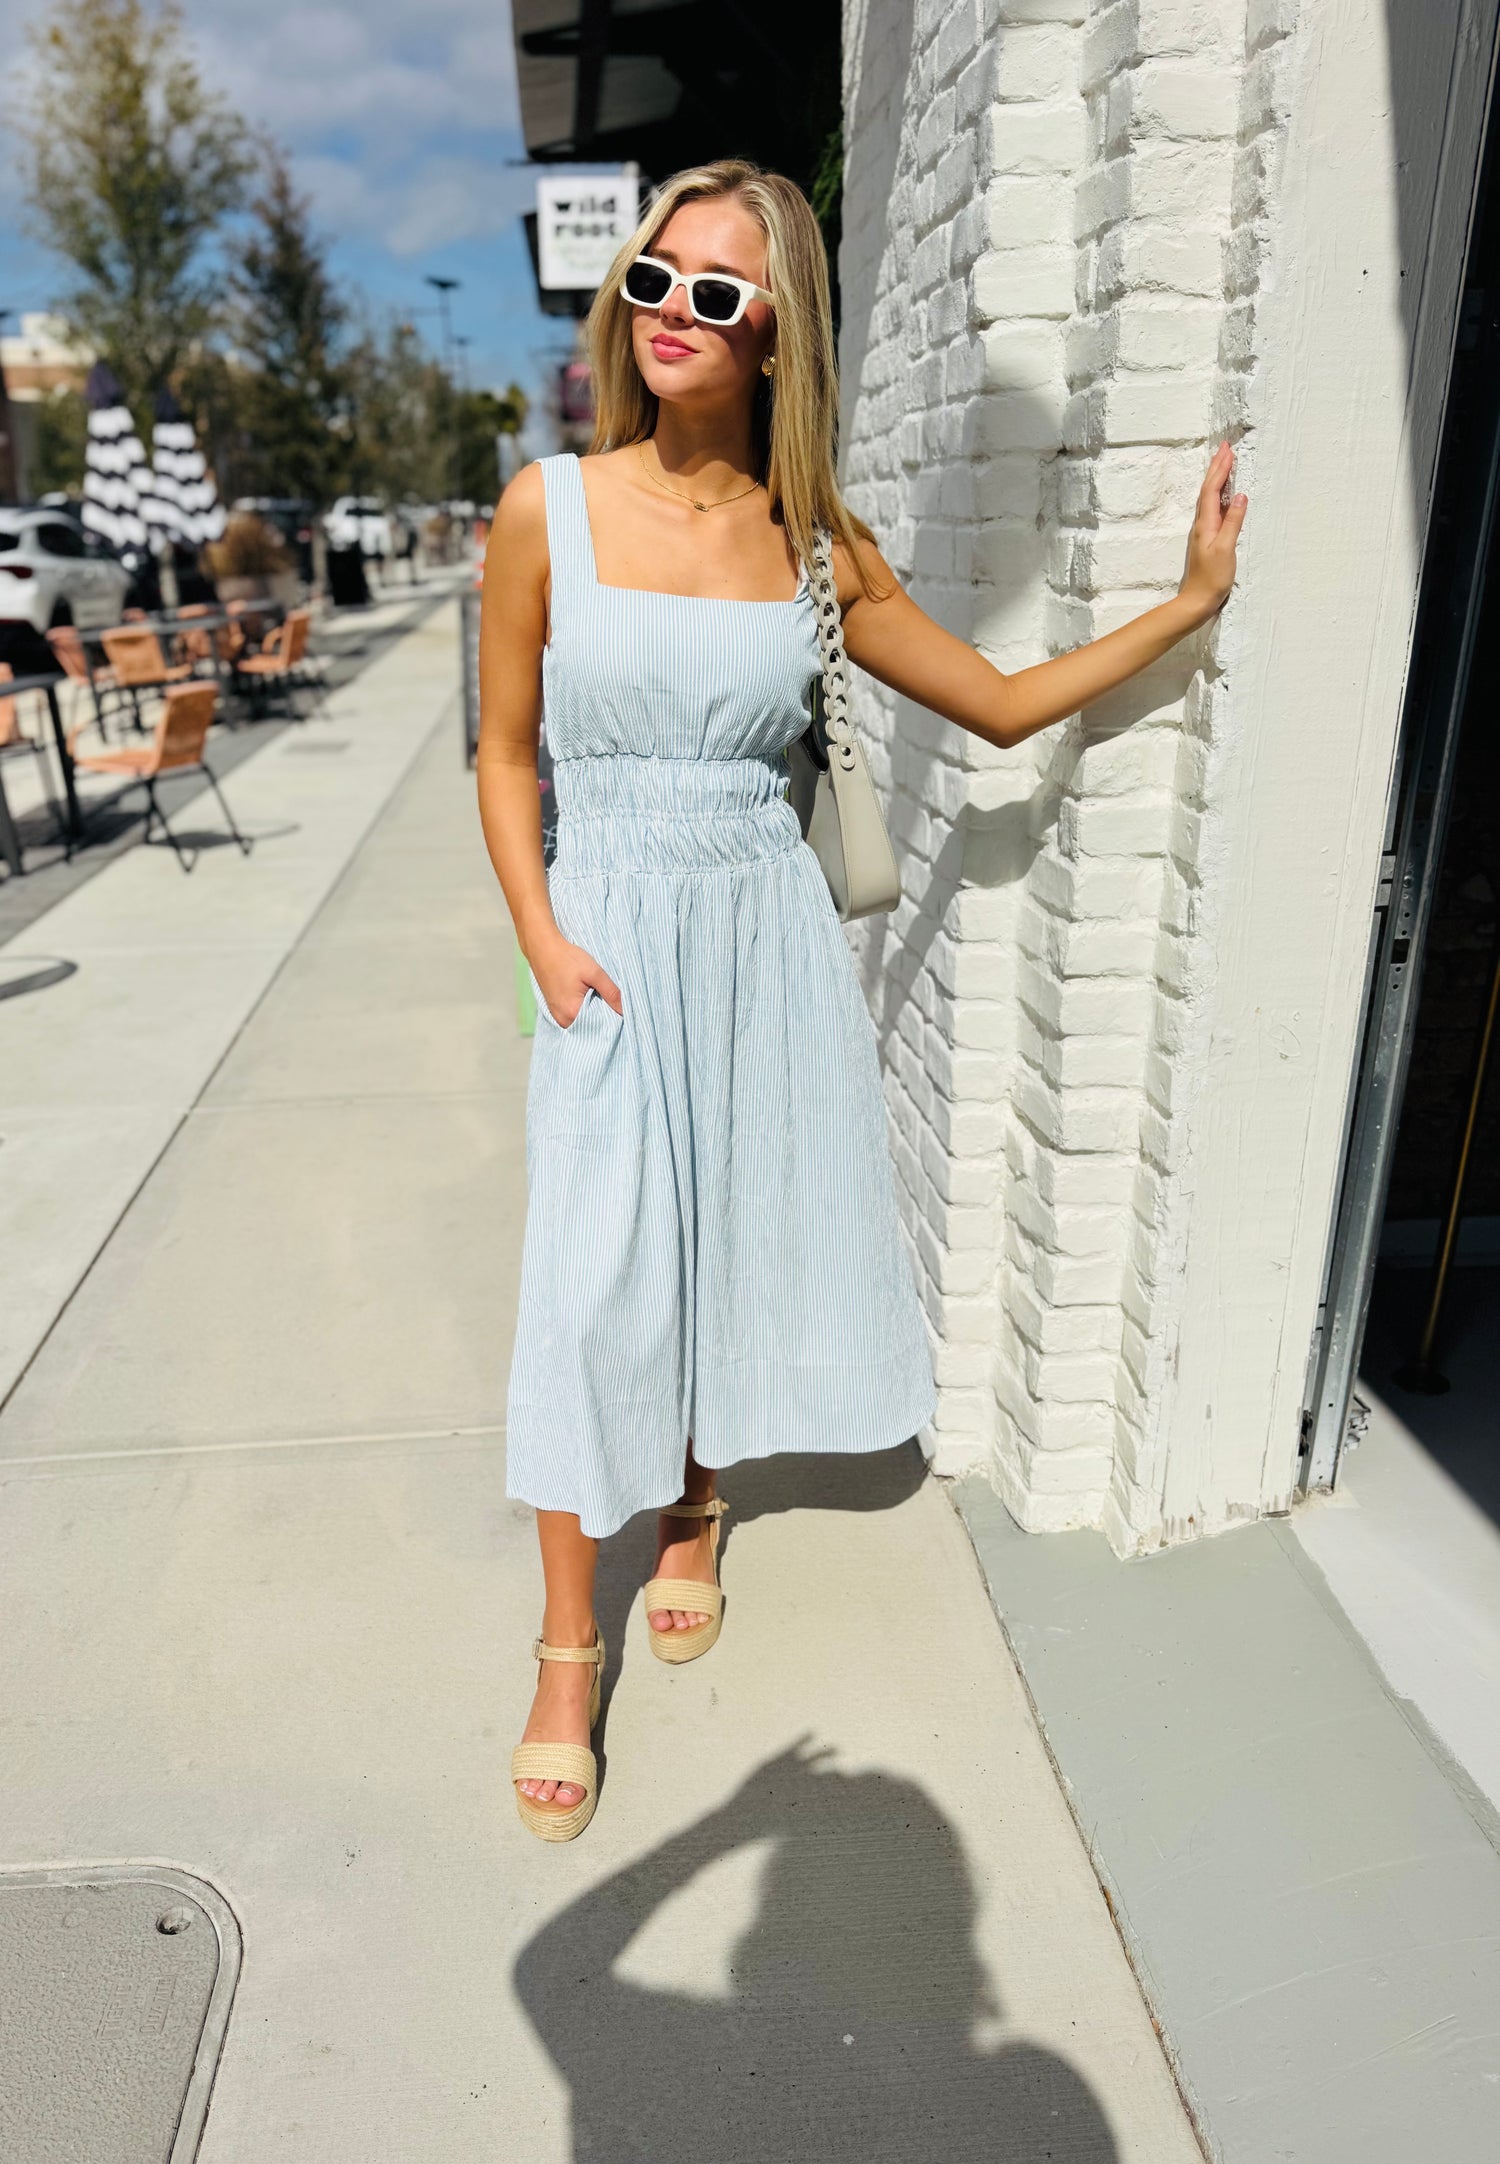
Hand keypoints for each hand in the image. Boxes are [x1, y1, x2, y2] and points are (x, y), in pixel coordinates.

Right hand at [529, 932, 622, 1026]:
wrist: (542, 948)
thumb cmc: (566, 958)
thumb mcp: (594, 973)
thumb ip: (611, 992)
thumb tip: (625, 1010)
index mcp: (572, 1014)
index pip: (600, 1027)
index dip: (612, 1019)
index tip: (620, 1008)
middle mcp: (562, 1020)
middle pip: (591, 1026)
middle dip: (603, 1016)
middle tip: (610, 999)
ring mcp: (557, 1016)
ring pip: (583, 1021)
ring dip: (593, 1011)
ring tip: (597, 995)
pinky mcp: (555, 1010)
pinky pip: (574, 1016)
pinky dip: (583, 1009)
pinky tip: (587, 996)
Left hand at [1178, 438, 1247, 624]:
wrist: (1197, 601)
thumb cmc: (1212, 579)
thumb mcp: (1226, 549)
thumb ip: (1233, 522)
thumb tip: (1240, 496)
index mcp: (1205, 524)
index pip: (1212, 490)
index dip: (1220, 469)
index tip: (1227, 450)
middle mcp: (1202, 524)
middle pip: (1208, 490)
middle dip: (1217, 468)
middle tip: (1224, 448)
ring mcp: (1204, 531)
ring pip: (1209, 498)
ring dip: (1216, 479)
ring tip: (1224, 463)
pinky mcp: (1208, 539)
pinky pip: (1213, 509)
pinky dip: (1218, 495)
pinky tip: (1224, 495)